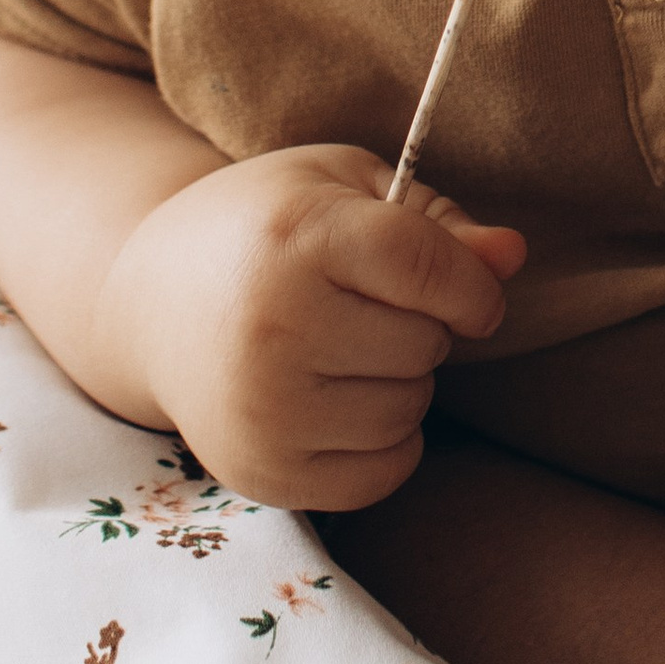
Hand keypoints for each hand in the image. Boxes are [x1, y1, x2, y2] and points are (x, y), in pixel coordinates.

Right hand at [92, 143, 522, 510]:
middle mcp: (272, 327)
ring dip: (402, 384)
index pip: (427, 268)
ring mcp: (262, 409)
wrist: (151, 303)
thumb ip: (438, 224)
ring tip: (347, 350)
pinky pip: (381, 474)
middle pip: (424, 343)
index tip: (472, 289)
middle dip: (423, 326)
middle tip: (366, 308)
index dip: (472, 283)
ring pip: (408, 411)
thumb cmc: (269, 229)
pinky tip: (342, 400)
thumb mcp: (346, 189)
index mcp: (296, 238)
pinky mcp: (261, 471)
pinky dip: (386, 442)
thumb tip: (513, 257)